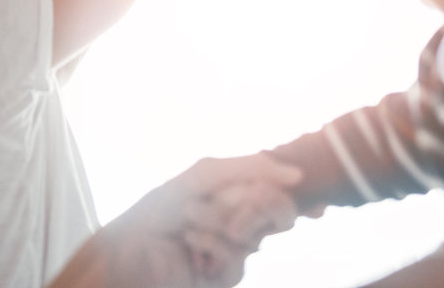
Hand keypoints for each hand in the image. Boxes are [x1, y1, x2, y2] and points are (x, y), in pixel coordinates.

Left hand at [54, 155, 301, 287]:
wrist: (127, 248)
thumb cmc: (159, 208)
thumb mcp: (204, 176)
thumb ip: (250, 168)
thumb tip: (297, 174)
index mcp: (236, 192)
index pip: (279, 187)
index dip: (298, 191)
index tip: (316, 201)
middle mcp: (240, 220)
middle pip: (280, 212)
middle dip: (257, 203)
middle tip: (231, 201)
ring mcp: (233, 250)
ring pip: (256, 236)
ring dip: (218, 221)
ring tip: (189, 220)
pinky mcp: (224, 276)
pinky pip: (239, 260)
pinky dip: (214, 245)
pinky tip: (190, 242)